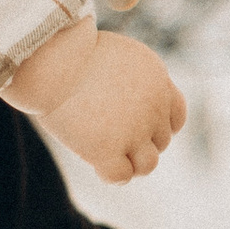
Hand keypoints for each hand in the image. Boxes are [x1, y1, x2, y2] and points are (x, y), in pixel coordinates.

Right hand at [4, 22, 187, 180]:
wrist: (53, 59)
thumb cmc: (72, 52)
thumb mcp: (115, 56)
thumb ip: (130, 80)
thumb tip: (126, 106)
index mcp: (158, 81)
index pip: (176, 117)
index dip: (158, 126)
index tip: (136, 126)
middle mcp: (154, 108)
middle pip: (160, 141)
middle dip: (139, 142)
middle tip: (108, 134)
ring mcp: (134, 131)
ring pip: (148, 164)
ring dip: (131, 163)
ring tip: (107, 154)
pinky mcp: (108, 149)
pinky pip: (121, 176)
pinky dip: (111, 174)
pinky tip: (96, 164)